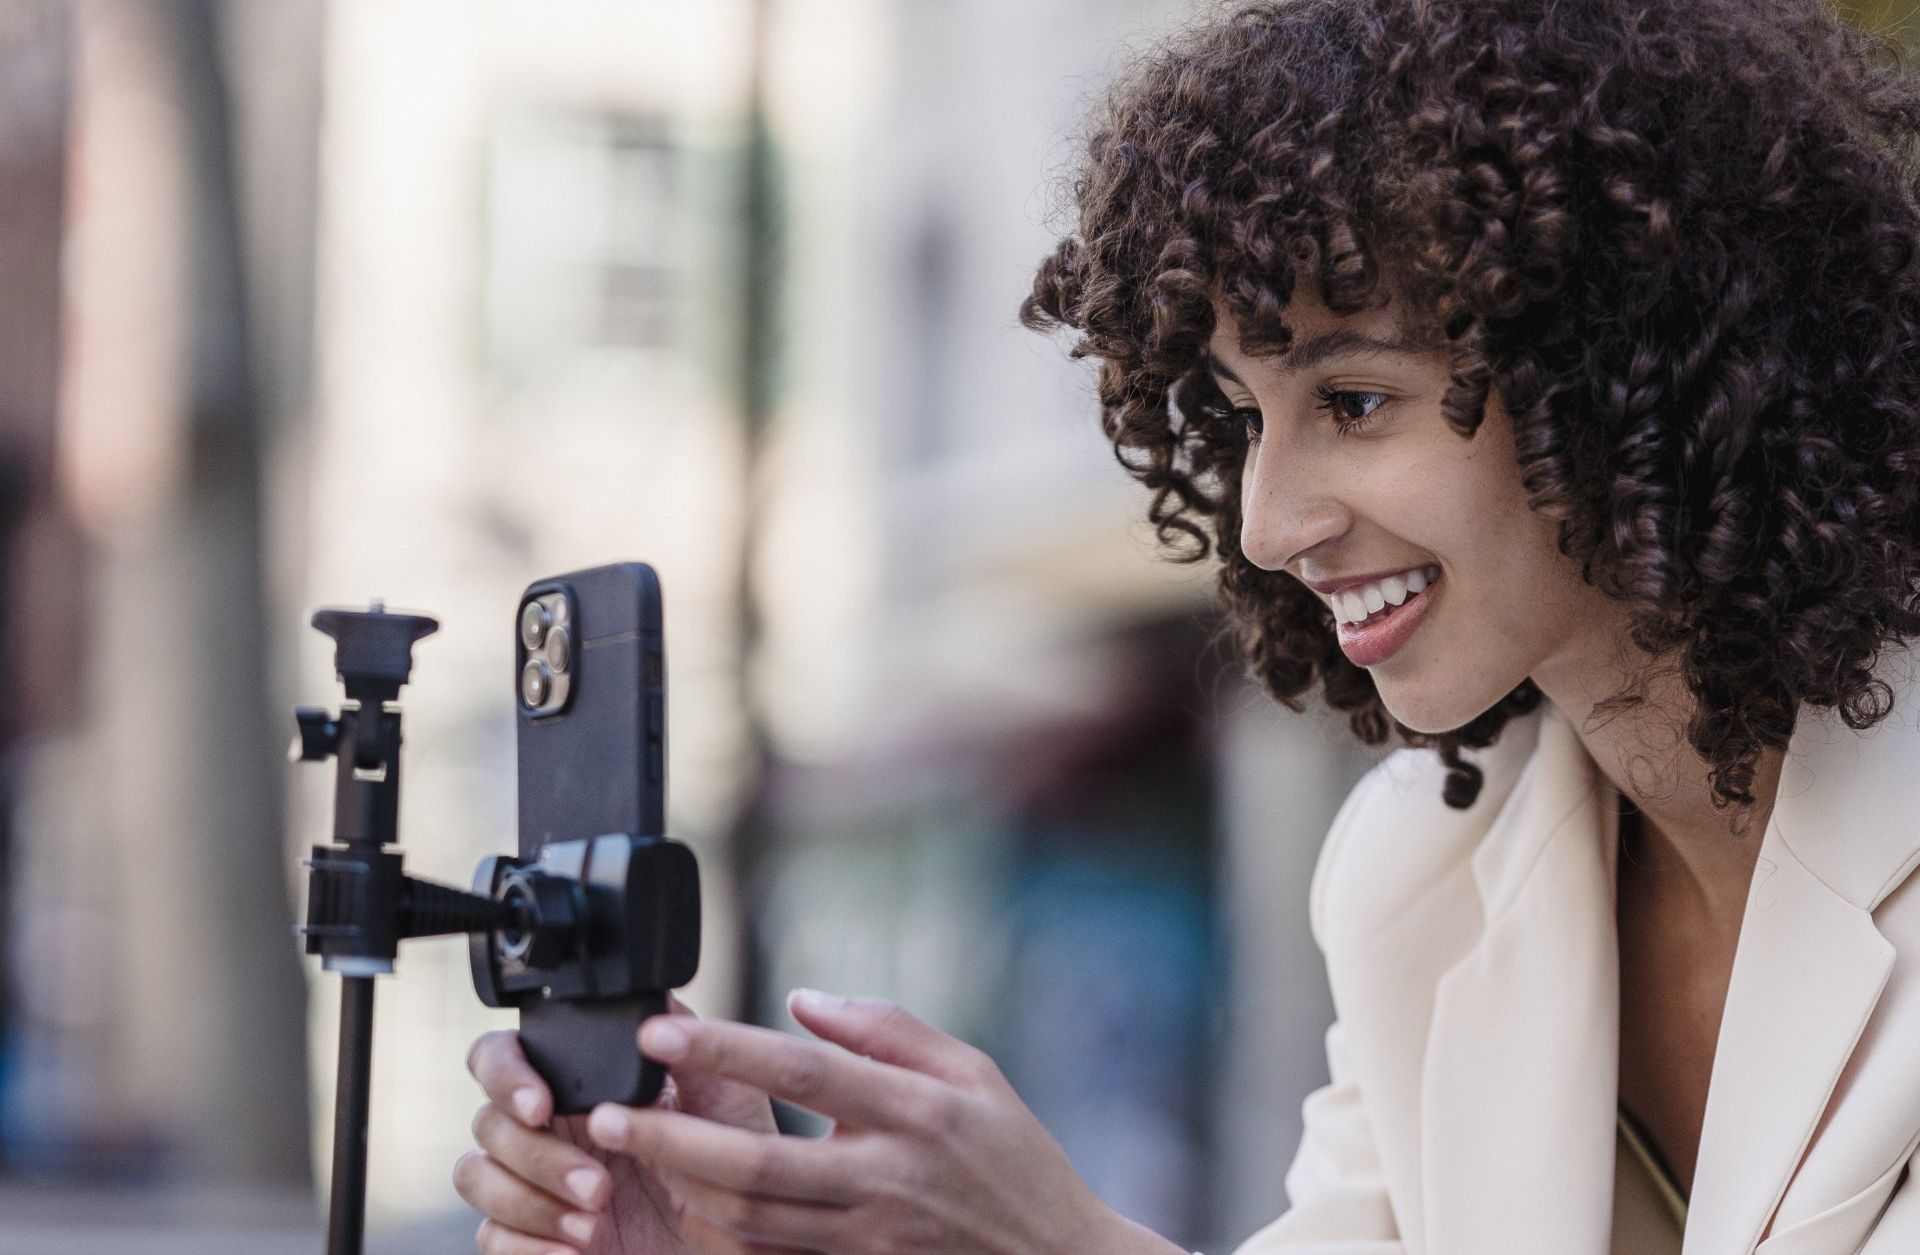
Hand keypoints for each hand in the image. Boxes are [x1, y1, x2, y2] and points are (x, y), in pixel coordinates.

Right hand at [455, 994, 776, 1254]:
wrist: (739, 1237)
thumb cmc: (732, 1161)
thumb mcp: (723, 1095)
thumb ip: (686, 1044)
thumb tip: (653, 1010)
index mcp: (579, 1082)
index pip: (502, 1056)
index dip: (506, 1074)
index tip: (542, 1105)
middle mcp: (549, 1126)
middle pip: (488, 1121)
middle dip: (538, 1156)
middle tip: (600, 1185)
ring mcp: (536, 1181)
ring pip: (477, 1176)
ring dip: (530, 1201)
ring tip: (593, 1222)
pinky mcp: (535, 1235)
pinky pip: (491, 1236)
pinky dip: (526, 1245)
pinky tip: (574, 1250)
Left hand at [583, 990, 1173, 1254]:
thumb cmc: (1012, 1154)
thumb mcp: (972, 1069)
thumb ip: (886, 1027)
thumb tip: (800, 999)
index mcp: (916, 1109)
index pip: (802, 1072)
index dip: (724, 1051)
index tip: (660, 1031)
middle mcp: (887, 1176)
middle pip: (757, 1161)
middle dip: (670, 1138)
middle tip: (605, 1114)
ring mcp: (869, 1234)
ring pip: (751, 1219)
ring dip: (679, 1186)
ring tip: (627, 1152)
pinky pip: (771, 1253)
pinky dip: (718, 1229)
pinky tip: (682, 1199)